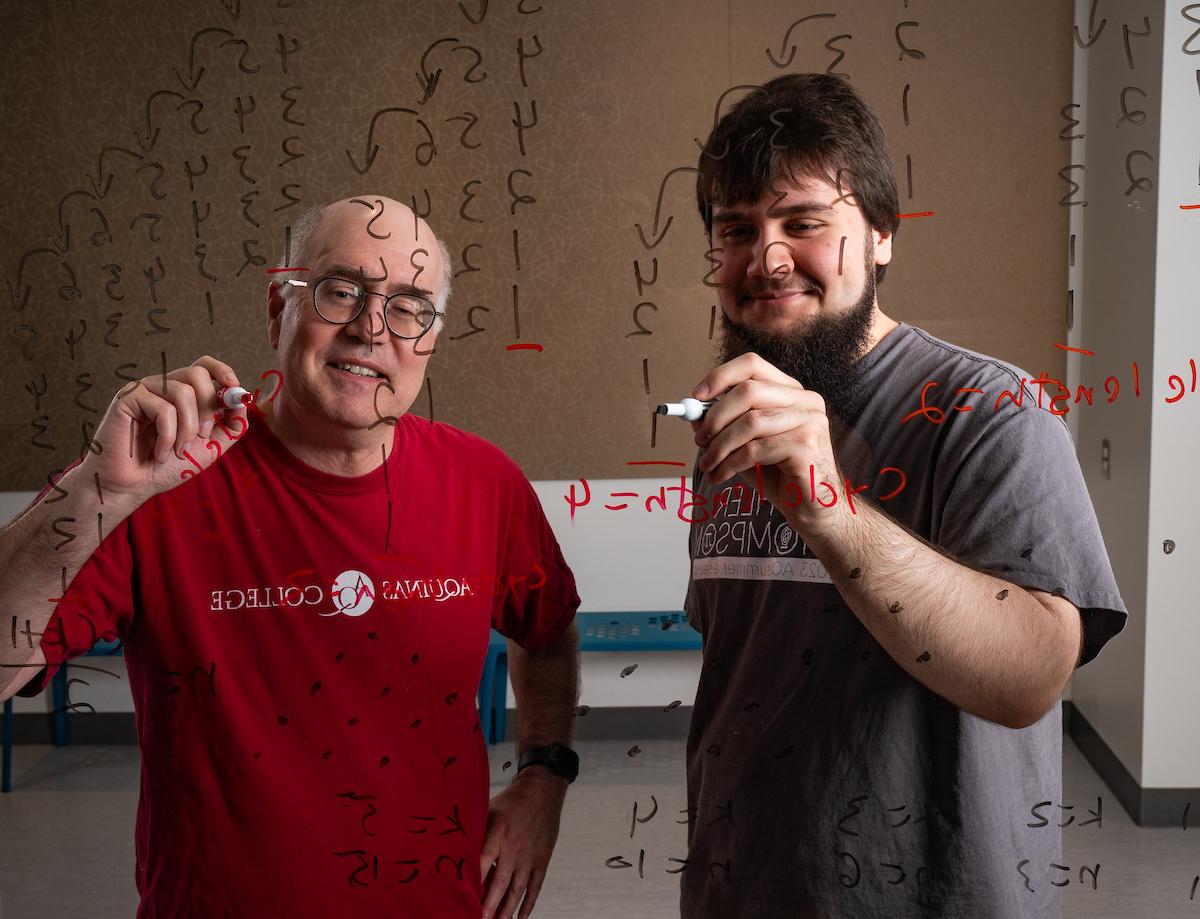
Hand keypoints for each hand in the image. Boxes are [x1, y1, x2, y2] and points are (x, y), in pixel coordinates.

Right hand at [81, 356, 249, 502]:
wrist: (132, 486)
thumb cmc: (166, 466)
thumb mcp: (209, 446)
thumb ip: (230, 424)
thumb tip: (243, 400)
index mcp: (181, 392)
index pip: (204, 365)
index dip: (223, 372)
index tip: (234, 391)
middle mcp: (162, 385)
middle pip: (197, 373)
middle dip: (208, 408)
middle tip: (202, 436)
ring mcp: (144, 390)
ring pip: (183, 392)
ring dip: (188, 428)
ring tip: (178, 450)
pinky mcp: (127, 399)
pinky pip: (163, 409)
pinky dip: (168, 437)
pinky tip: (159, 453)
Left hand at [479, 767, 567, 918]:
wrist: (543, 790)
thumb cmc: (511, 801)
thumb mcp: (488, 810)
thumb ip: (476, 831)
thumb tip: (456, 848)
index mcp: (497, 832)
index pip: (483, 860)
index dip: (474, 881)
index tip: (464, 897)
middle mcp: (514, 847)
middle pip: (500, 882)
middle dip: (489, 905)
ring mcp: (530, 856)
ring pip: (518, 889)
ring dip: (507, 910)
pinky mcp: (542, 860)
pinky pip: (535, 887)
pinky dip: (528, 904)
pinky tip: (521, 916)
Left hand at [692, 352, 848, 538]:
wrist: (813, 510)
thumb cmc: (780, 476)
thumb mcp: (746, 445)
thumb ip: (725, 426)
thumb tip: (694, 414)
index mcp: (791, 392)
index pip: (753, 365)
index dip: (720, 377)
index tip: (695, 396)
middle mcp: (805, 401)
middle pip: (749, 390)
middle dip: (715, 416)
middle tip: (699, 439)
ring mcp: (810, 422)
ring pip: (750, 422)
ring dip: (719, 446)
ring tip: (708, 464)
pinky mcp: (806, 446)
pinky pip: (755, 450)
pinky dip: (729, 464)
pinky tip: (720, 476)